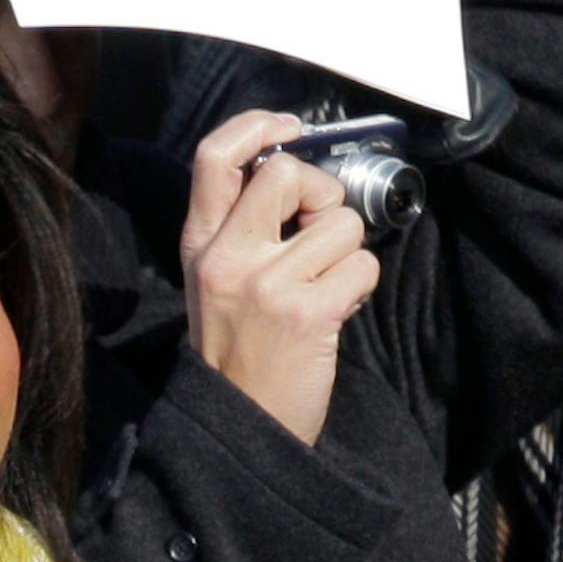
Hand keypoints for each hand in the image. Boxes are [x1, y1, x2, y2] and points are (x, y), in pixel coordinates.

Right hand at [180, 111, 381, 447]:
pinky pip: (361, 265)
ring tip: (323, 291)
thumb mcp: (214, 286)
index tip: (289, 130)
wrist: (237, 435)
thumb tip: (298, 174)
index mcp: (200, 247)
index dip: (258, 126)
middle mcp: (227, 259)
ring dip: (346, 254)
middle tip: (318, 232)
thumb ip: (241, 230)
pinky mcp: (307, 314)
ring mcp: (266, 286)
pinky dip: (360, 287)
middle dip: (321, 194)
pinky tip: (335, 314)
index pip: (215, 157)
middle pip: (287, 172)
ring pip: (340, 223)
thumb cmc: (237, 358)